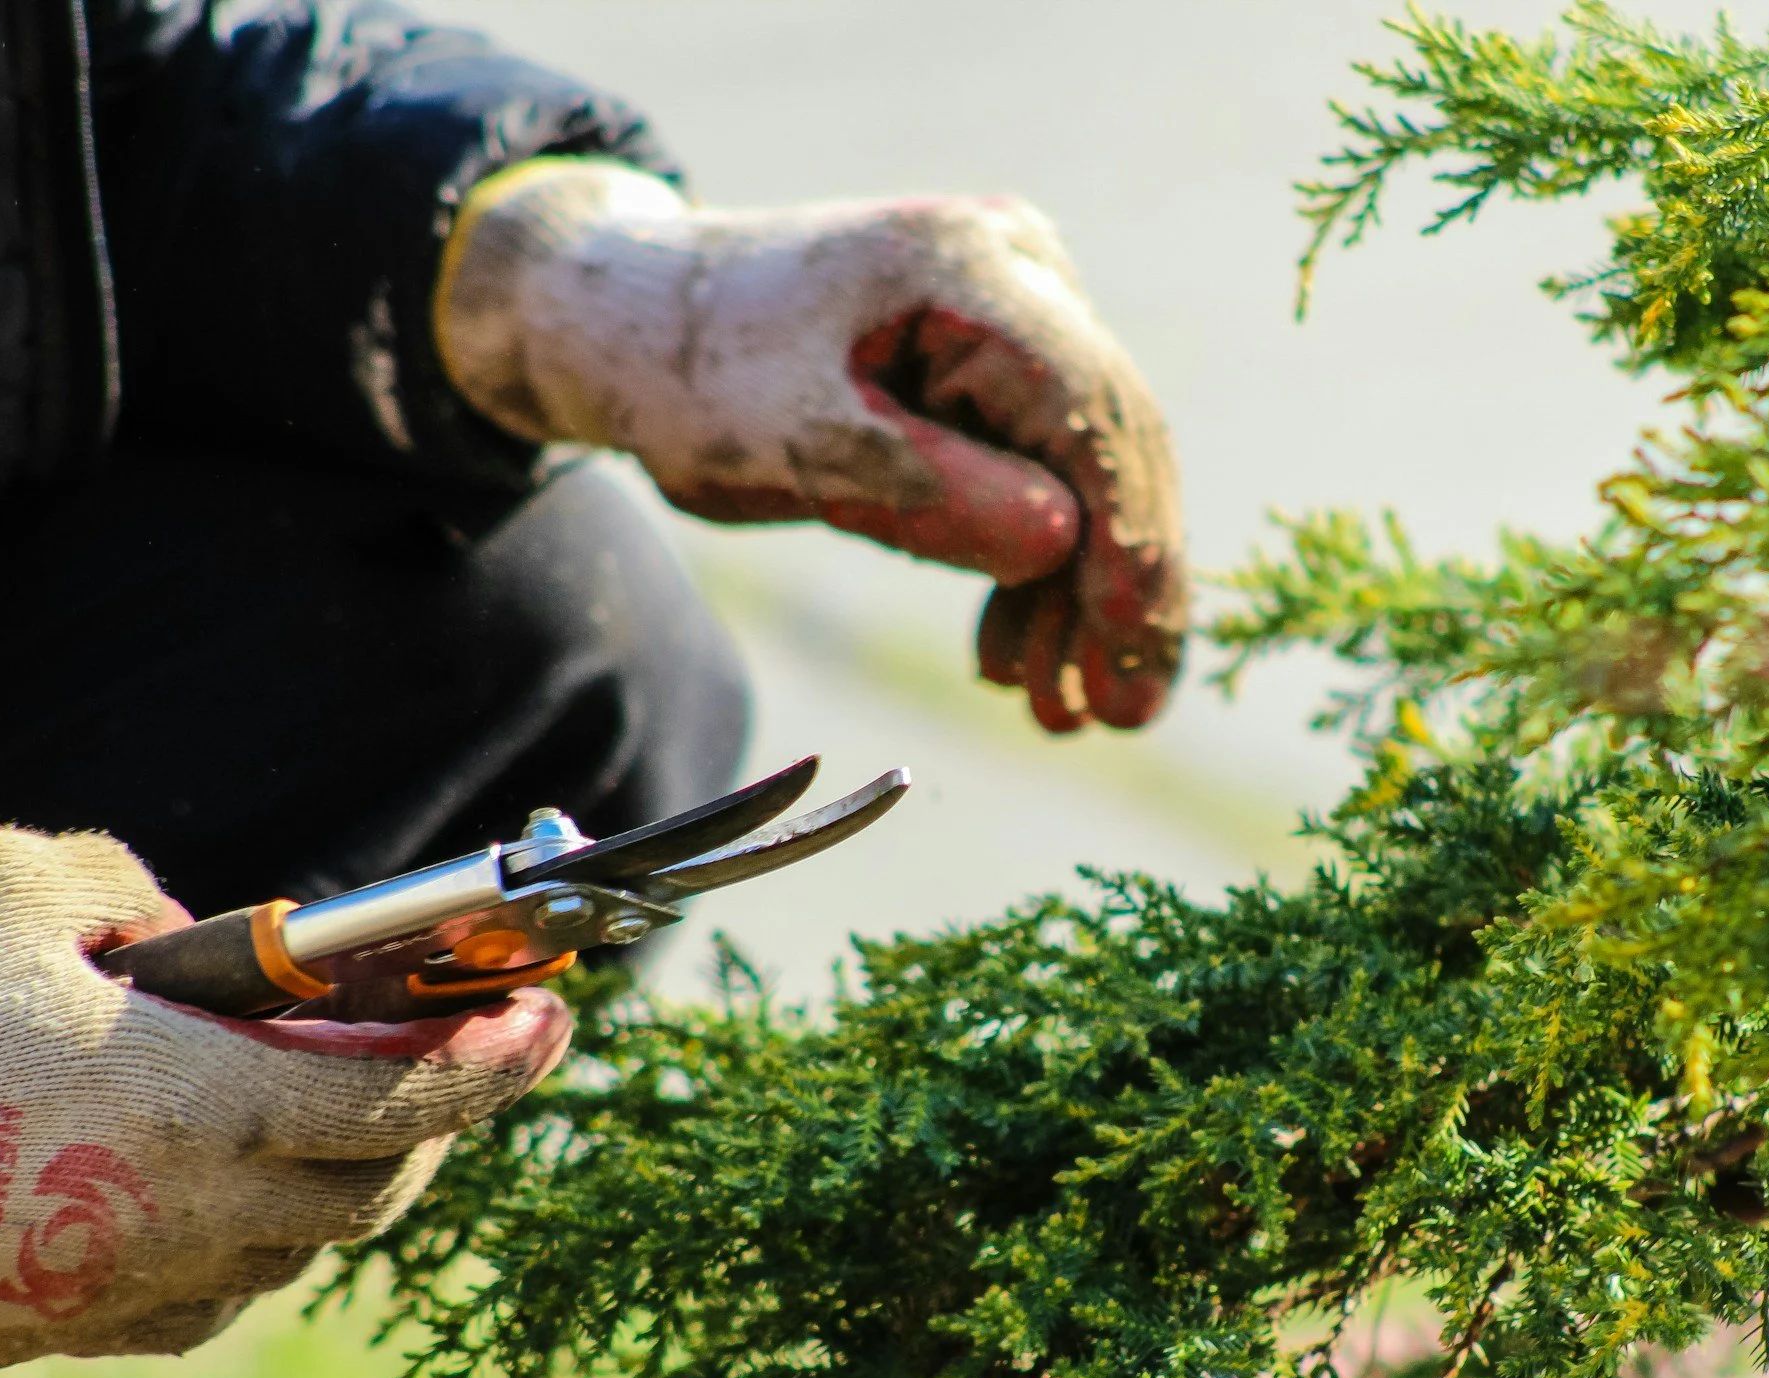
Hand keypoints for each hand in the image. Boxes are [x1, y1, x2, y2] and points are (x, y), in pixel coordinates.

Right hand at [0, 829, 569, 1365]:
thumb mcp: (16, 882)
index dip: (498, 1061)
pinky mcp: (47, 1328)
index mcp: (203, 1106)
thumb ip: (139, 893)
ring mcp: (117, 1288)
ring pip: (291, 1254)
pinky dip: (246, 1241)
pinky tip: (225, 1188)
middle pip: (373, 1189)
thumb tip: (197, 935)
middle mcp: (186, 1216)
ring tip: (348, 1107)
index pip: (407, 1098)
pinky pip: (198, 1297)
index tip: (555, 1018)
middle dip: (437, 1121)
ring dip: (341, 1183)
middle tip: (461, 1054)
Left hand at [436, 161, 1186, 732]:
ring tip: (1058, 713)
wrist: (636, 322)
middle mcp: (1018, 271)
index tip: (1132, 650)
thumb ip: (926, 492)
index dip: (1128, 536)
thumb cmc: (696, 375)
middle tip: (1119, 716)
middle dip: (1119, 588)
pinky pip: (1046, 471)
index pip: (1090, 408)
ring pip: (1086, 470)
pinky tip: (1015, 656)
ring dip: (1076, 597)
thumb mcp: (794, 447)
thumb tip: (1062, 544)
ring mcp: (1018, 311)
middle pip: (1110, 443)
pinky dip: (1033, 569)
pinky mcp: (999, 362)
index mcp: (967, 269)